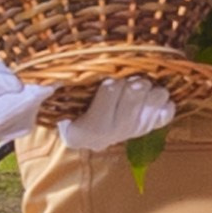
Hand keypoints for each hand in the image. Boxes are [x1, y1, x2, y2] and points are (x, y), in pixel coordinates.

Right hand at [53, 75, 176, 151]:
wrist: (86, 136)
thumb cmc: (69, 110)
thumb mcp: (57, 102)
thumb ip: (48, 91)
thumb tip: (43, 79)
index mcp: (90, 127)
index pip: (110, 89)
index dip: (109, 77)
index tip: (105, 76)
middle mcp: (116, 132)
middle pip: (136, 89)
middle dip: (129, 77)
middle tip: (123, 76)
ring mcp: (137, 129)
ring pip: (156, 95)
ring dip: (148, 86)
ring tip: (136, 86)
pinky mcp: (151, 127)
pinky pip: (168, 110)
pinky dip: (162, 101)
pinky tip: (148, 98)